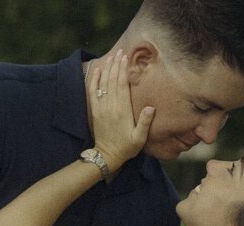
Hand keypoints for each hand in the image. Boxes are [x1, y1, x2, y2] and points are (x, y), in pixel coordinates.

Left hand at [87, 50, 154, 172]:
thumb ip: (145, 123)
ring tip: (111, 56)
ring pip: (103, 84)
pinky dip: (95, 80)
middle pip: (113, 80)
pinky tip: (98, 70)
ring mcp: (102, 108)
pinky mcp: (96, 111)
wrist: (106, 156)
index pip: (122, 85)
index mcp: (123, 111)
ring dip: (107, 69)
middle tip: (120, 52)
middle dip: (116, 65)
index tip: (125, 58)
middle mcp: (111, 107)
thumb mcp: (139, 138)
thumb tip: (150, 107)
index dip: (123, 70)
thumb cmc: (126, 147)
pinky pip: (93, 92)